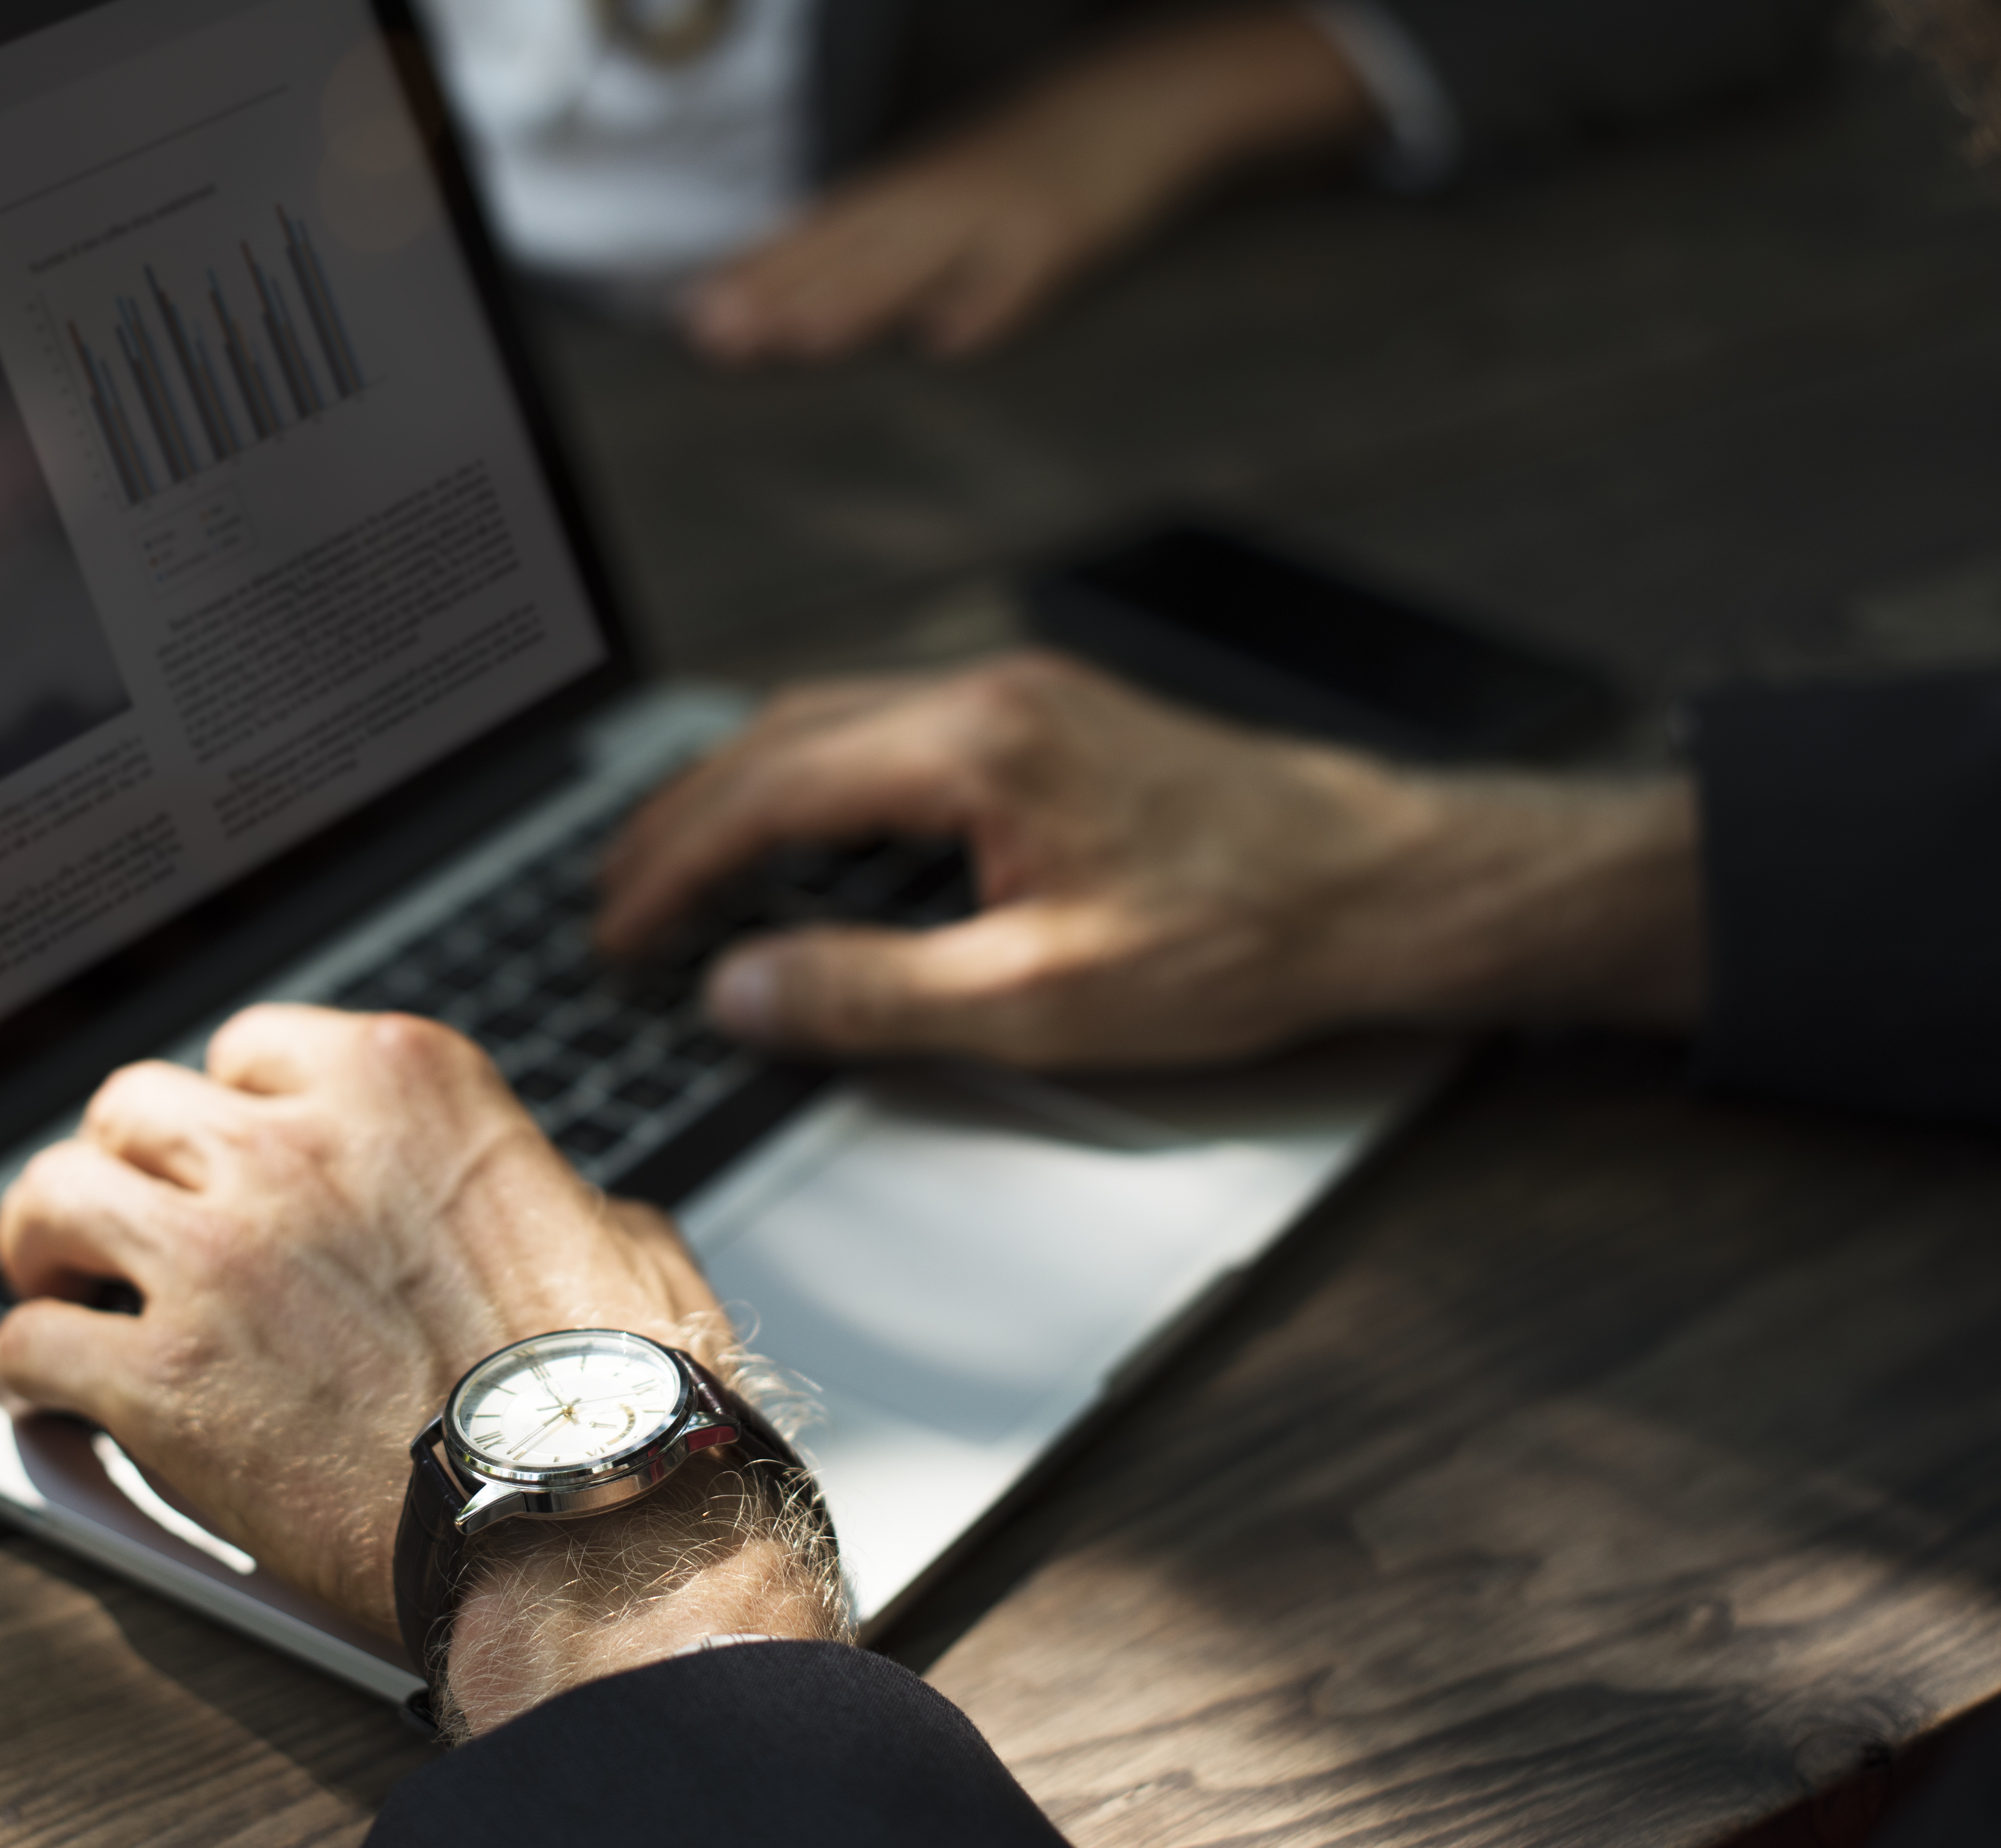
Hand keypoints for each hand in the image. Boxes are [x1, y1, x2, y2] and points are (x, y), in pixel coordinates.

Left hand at [0, 1005, 737, 1639]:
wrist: (586, 1526)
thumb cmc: (618, 1399)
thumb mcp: (617, 1236)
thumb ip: (547, 1196)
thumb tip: (558, 1211)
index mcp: (401, 1085)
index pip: (251, 1049)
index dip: (227, 1113)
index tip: (224, 1158)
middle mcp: (292, 1146)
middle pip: (132, 1109)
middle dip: (124, 1167)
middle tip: (124, 1225)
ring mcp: (216, 1259)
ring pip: (50, 1198)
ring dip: (46, 1246)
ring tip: (55, 1288)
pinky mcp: (161, 1382)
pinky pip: (27, 1345)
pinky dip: (21, 1370)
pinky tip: (37, 1392)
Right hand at [595, 653, 1703, 1067]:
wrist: (1387, 886)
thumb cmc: (1242, 938)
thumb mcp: (1045, 999)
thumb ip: (876, 995)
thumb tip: (740, 989)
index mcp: (976, 746)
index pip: (769, 791)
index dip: (672, 864)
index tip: (616, 929)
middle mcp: (986, 694)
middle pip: (779, 735)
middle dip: (680, 817)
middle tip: (613, 900)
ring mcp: (1018, 697)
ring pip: (827, 722)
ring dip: (739, 790)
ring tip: (679, 868)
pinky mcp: (1046, 721)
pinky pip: (884, 731)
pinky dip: (809, 780)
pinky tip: (801, 836)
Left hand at [683, 5, 1372, 362]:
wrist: (1146, 92)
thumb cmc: (1043, 145)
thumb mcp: (952, 176)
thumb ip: (888, 229)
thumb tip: (805, 272)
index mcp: (915, 183)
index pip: (821, 230)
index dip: (759, 271)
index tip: (696, 311)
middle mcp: (946, 193)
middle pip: (852, 249)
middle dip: (780, 293)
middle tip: (716, 335)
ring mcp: (1006, 213)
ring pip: (921, 262)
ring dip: (859, 301)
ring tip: (798, 341)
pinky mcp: (1068, 233)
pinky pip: (1025, 278)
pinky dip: (989, 309)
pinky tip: (949, 346)